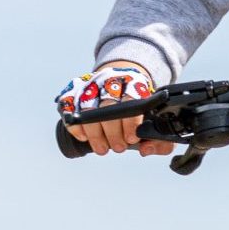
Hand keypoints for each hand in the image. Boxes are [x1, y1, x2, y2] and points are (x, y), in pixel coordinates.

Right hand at [56, 63, 173, 156]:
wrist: (123, 83)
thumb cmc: (141, 108)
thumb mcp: (157, 120)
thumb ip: (160, 139)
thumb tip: (146, 150)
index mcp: (133, 82)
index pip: (131, 99)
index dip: (130, 121)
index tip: (132, 139)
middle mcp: (110, 79)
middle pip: (107, 104)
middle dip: (112, 131)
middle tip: (118, 148)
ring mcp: (90, 84)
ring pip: (87, 107)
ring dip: (94, 132)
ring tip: (101, 148)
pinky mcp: (75, 90)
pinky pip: (68, 106)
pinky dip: (75, 124)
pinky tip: (84, 137)